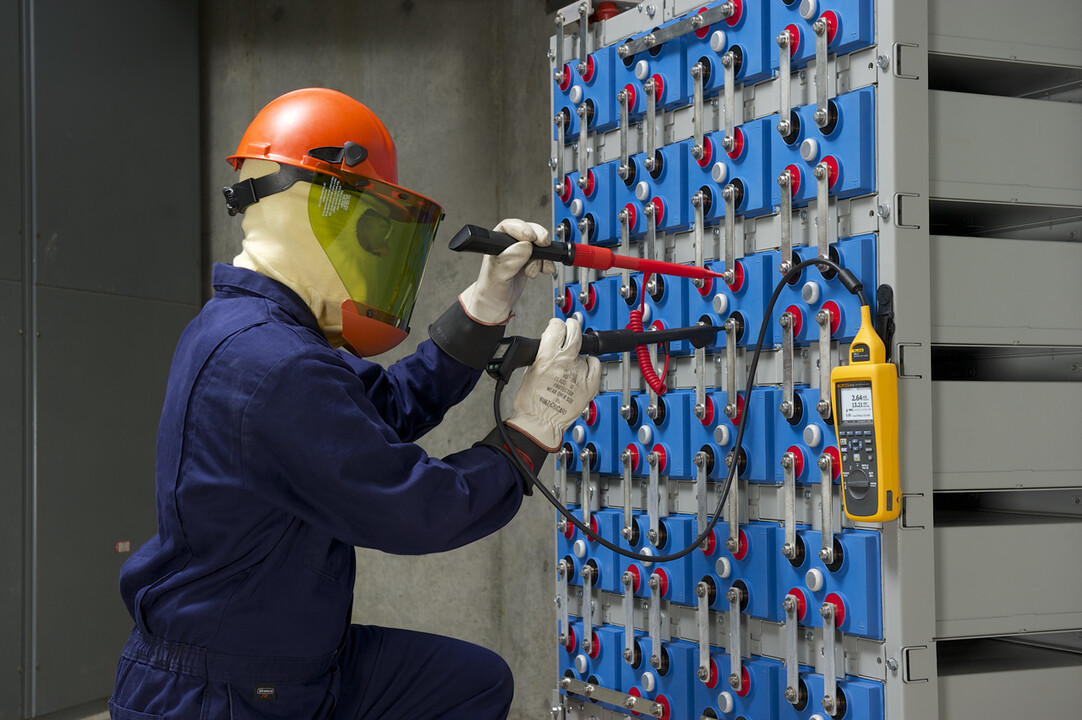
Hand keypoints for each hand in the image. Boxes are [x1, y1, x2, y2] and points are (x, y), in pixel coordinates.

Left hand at [458, 219, 554, 324]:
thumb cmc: (490, 290)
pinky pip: (543, 256)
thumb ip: (510, 260)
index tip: (531, 238)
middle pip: (528, 231)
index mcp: (496, 244)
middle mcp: (508, 246)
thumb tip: (525, 246)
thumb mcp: (498, 276)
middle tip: (543, 244)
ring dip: (542, 255)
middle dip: (538, 237)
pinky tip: (544, 269)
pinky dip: (547, 262)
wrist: (496, 305)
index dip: (523, 229)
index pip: (510, 227)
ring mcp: (519, 253)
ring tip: (535, 268)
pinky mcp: (528, 261)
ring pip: (537, 244)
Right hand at [506, 317, 600, 451]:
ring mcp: (579, 373)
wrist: (540, 423)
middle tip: (570, 328)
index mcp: (547, 357)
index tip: (557, 326)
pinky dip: (591, 364)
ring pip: (583, 352)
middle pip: (575, 331)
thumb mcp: (529, 370)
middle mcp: (565, 362)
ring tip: (569, 367)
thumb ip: (542, 355)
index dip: (557, 325)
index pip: (557, 327)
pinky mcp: (589, 386)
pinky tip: (585, 367)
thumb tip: (550, 345)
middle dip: (572, 326)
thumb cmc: (531, 403)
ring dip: (577, 355)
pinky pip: (595, 366)